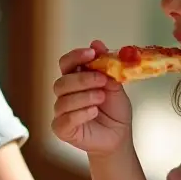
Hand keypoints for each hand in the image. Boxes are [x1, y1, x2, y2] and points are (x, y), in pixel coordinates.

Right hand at [51, 41, 131, 155]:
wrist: (119, 136)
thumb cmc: (114, 111)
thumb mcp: (116, 86)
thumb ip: (107, 67)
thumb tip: (97, 43)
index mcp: (75, 79)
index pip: (66, 63)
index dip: (76, 56)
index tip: (91, 53)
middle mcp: (65, 94)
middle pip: (62, 82)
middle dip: (82, 79)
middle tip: (102, 80)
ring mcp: (61, 112)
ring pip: (63, 100)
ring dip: (85, 97)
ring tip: (101, 97)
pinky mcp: (62, 129)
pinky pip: (65, 119)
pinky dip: (81, 114)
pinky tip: (94, 112)